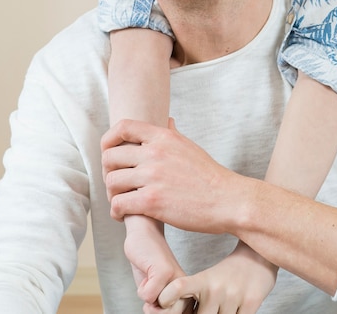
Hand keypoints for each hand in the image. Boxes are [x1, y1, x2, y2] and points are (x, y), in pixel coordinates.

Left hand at [101, 118, 243, 233]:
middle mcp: (155, 153)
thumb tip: (167, 121)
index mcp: (164, 137)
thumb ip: (172, 135)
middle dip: (108, 173)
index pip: (123, 127)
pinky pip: (119, 204)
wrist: (228, 200)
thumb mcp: (189, 147)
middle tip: (117, 185)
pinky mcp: (152, 201)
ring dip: (112, 194)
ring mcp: (152, 176)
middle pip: (110, 157)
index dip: (109, 140)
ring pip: (112, 182)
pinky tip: (124, 215)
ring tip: (121, 201)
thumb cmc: (209, 176)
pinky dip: (116, 212)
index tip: (109, 154)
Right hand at [123, 214, 189, 311]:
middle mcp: (189, 286)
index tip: (159, 295)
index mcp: (190, 293)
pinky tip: (147, 271)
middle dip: (155, 308)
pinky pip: (147, 297)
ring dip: (148, 298)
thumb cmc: (150, 264)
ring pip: (161, 311)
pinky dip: (141, 288)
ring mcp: (177, 278)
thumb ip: (164, 308)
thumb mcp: (158, 292)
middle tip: (153, 288)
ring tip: (151, 280)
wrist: (144, 234)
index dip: (162, 312)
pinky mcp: (164, 271)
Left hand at [158, 241, 277, 313]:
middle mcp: (216, 288)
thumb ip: (194, 297)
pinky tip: (237, 308)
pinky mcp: (251, 303)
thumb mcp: (208, 279)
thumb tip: (177, 311)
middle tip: (211, 306)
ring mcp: (234, 296)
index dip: (167, 298)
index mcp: (203, 280)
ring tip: (225, 305)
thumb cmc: (229, 273)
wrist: (258, 258)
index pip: (178, 288)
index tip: (163, 302)